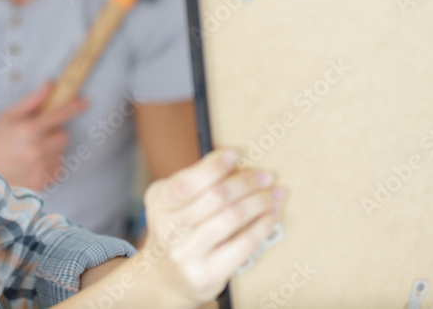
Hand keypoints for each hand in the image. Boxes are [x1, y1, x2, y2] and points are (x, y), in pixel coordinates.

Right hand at [0, 82, 87, 190]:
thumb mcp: (9, 115)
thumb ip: (32, 101)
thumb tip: (49, 85)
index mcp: (28, 130)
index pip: (59, 115)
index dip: (74, 107)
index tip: (84, 103)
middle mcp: (36, 150)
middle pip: (64, 137)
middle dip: (56, 134)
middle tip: (40, 135)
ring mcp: (39, 169)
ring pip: (62, 154)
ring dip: (53, 151)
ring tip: (34, 151)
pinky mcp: (40, 183)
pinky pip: (57, 170)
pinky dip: (50, 166)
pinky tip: (35, 163)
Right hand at [139, 149, 282, 304]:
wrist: (167, 278)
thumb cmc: (178, 229)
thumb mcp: (174, 201)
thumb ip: (196, 183)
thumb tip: (235, 163)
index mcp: (158, 202)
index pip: (186, 182)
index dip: (213, 166)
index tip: (235, 154)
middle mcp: (168, 229)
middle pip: (216, 197)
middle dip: (246, 182)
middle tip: (266, 176)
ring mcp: (185, 254)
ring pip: (232, 218)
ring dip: (259, 202)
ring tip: (274, 194)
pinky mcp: (206, 275)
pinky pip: (243, 245)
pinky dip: (261, 227)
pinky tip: (271, 216)